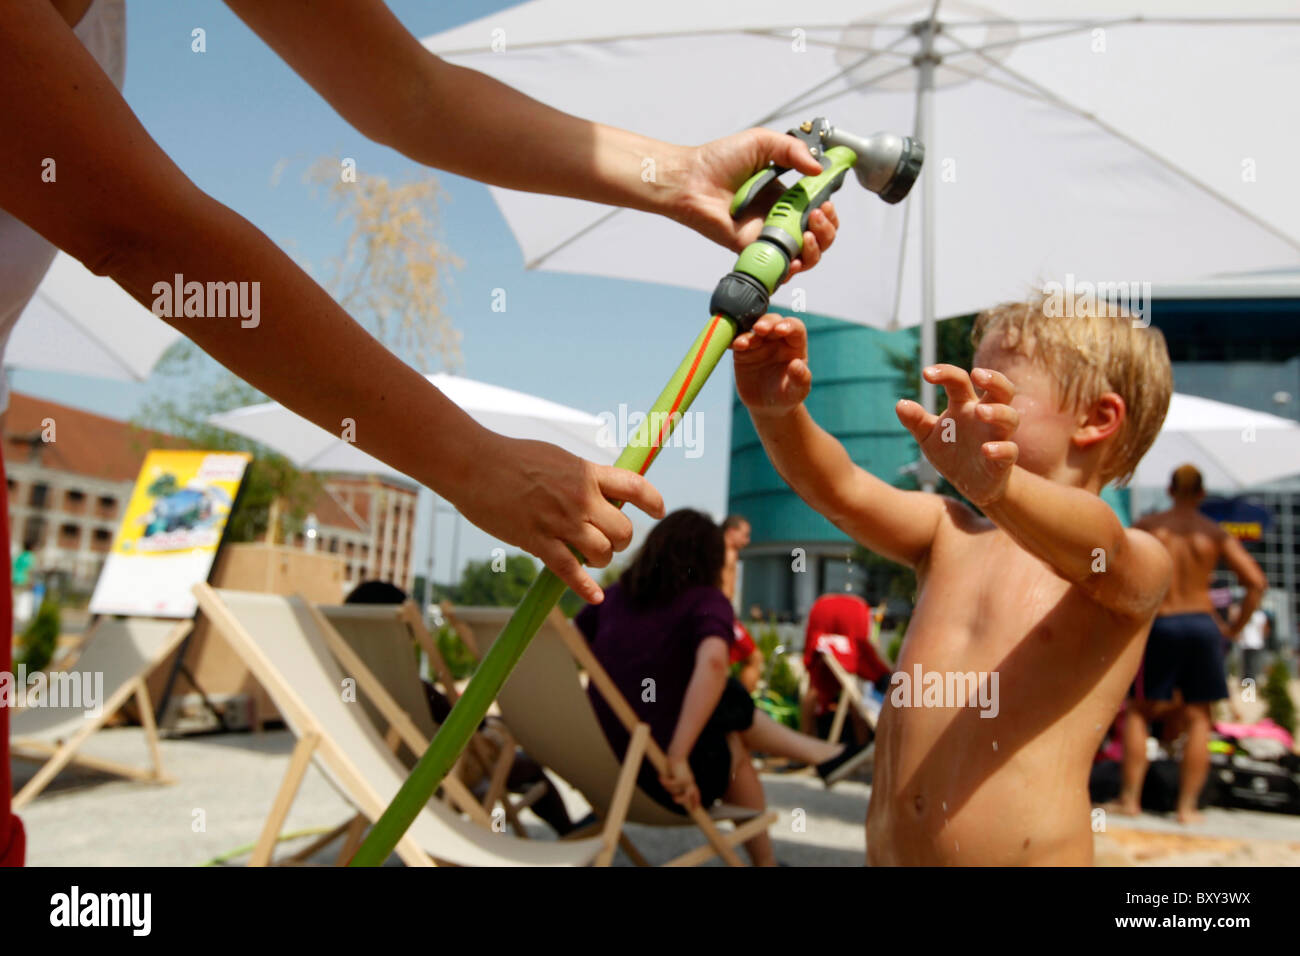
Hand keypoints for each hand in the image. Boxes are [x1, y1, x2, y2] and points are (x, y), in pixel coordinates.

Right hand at [451, 433, 663, 603]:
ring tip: (592, 556)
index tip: (659, 511)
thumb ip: (581, 476)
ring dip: (602, 559)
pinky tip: (595, 596)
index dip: (653, 501)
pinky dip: (584, 587)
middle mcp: (580, 498)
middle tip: (610, 540)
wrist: (475, 463)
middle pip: (623, 530)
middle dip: (622, 539)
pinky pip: (569, 570)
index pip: (634, 487)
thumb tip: (600, 490)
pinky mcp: (537, 541)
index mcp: (587, 473)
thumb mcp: (557, 458)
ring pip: (602, 552)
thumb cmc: (512, 457)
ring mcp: (560, 521)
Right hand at [659, 756, 700, 811]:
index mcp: (690, 780)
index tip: (695, 808)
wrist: (677, 753)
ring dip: (668, 788)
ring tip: (662, 780)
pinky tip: (660, 777)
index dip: (696, 801)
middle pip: (689, 796)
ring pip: (677, 792)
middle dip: (682, 800)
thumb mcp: (677, 774)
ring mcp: (686, 780)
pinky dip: (665, 782)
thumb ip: (676, 783)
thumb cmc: (676, 762)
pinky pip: (671, 785)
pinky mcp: (681, 778)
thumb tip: (671, 793)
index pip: (696, 793)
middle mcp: (690, 781)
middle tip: (673, 799)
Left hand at [668, 128, 838, 277]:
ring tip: (807, 233)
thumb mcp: (762, 142)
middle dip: (828, 229)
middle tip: (819, 214)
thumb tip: (819, 169)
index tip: (828, 199)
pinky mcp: (752, 250)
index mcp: (786, 195)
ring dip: (816, 248)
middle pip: (818, 235)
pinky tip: (795, 257)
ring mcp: (767, 236)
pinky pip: (778, 267)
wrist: (691, 180)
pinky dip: (792, 268)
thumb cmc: (719, 160)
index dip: (829, 210)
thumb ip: (792, 150)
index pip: (819, 209)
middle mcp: (780, 218)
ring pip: (805, 255)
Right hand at [732, 314, 811, 417]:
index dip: (788, 325)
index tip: (781, 330)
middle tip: (759, 329)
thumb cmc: (788, 396)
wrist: (769, 407)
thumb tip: (797, 365)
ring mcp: (759, 344)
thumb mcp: (797, 391)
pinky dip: (732, 340)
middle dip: (766, 323)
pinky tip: (729, 345)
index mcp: (795, 344)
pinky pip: (736, 341)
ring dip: (747, 332)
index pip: (795, 327)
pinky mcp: (743, 352)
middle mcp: (777, 339)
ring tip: (742, 344)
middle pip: (772, 322)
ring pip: (752, 328)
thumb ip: (801, 378)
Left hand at [895, 366, 1019, 507]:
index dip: (945, 373)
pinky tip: (987, 450)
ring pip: (1010, 417)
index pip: (959, 381)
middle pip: (1001, 390)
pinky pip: (1010, 451)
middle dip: (994, 379)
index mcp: (964, 406)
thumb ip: (916, 421)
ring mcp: (997, 437)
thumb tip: (900, 404)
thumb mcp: (928, 436)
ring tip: (981, 411)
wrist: (969, 485)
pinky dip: (1001, 449)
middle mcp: (984, 417)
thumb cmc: (950, 452)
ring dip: (998, 412)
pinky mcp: (1003, 461)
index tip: (925, 374)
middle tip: (977, 374)